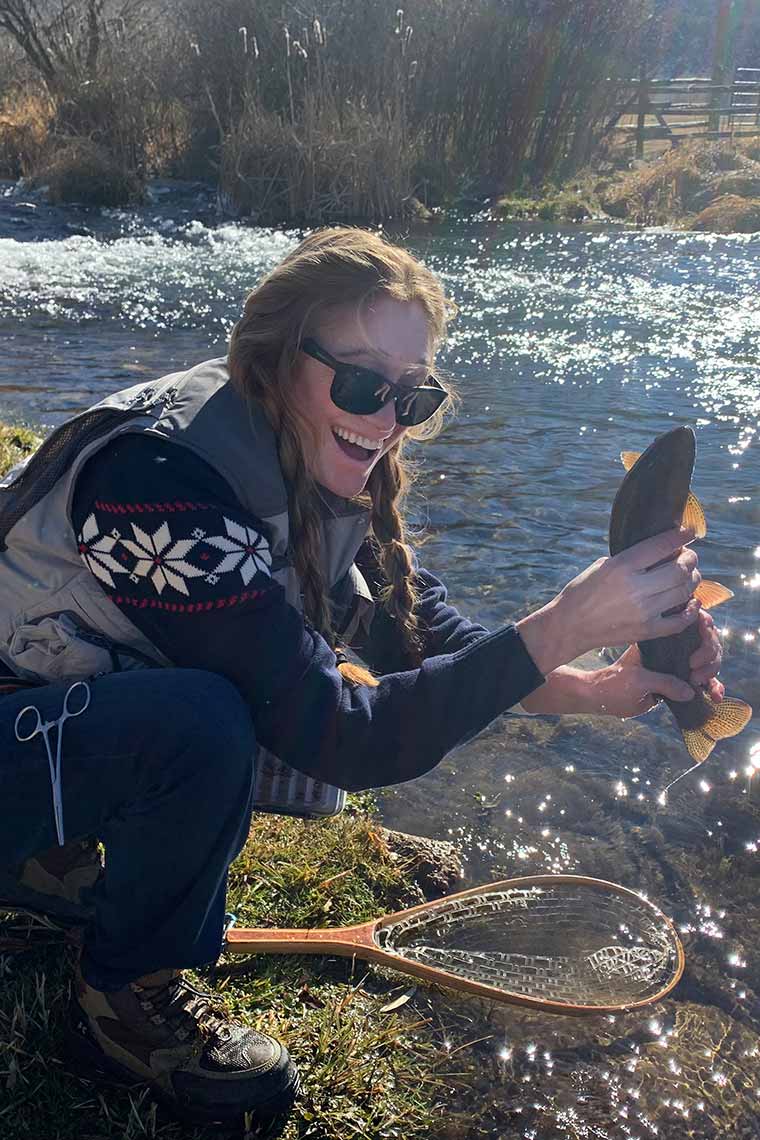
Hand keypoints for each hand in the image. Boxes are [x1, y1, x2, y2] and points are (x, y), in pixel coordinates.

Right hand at [553, 526, 701, 657]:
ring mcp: (643, 612)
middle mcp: (635, 588)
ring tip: (689, 576)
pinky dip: (691, 610)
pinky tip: (691, 602)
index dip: (680, 536)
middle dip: (691, 560)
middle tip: (690, 557)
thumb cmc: (583, 592)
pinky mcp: (647, 630)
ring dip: (692, 581)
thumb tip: (661, 551)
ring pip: (684, 591)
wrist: (570, 626)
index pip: (661, 546)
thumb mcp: (602, 566)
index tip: (688, 532)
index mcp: (621, 567)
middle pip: (679, 569)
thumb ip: (631, 559)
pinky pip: (680, 621)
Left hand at [586, 610, 723, 717]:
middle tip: (694, 669)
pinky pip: (704, 681)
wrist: (605, 698)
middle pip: (706, 640)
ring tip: (701, 683)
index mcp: (660, 636)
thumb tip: (690, 690)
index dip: (704, 628)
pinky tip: (716, 696)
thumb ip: (664, 683)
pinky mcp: (681, 680)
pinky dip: (713, 687)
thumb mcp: (638, 680)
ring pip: (709, 660)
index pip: (691, 622)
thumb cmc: (616, 682)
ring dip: (712, 670)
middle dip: (709, 653)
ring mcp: (679, 662)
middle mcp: (673, 645)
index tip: (701, 640)